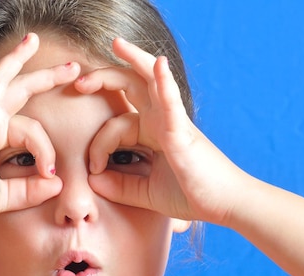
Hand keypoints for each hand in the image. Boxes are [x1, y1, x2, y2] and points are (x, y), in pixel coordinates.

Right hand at [0, 34, 80, 229]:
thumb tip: (58, 184)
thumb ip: (28, 191)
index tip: (50, 174)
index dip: (47, 150)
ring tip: (32, 41)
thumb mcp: (1, 197)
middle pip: (20, 91)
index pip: (33, 129)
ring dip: (15, 61)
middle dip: (46, 76)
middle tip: (73, 66)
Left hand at [75, 38, 249, 224]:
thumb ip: (119, 186)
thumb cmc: (190, 195)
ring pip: (152, 81)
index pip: (115, 124)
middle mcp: (162, 120)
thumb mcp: (145, 192)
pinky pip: (172, 103)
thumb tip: (92, 180)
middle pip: (133, 85)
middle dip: (105, 77)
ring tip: (117, 44)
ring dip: (134, 59)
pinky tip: (158, 64)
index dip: (98, 145)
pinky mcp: (183, 133)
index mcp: (153, 132)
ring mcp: (174, 122)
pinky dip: (164, 83)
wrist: (224, 204)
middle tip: (79, 80)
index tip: (94, 170)